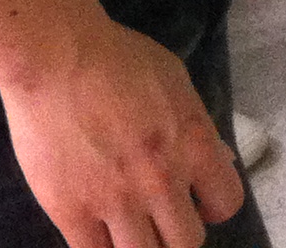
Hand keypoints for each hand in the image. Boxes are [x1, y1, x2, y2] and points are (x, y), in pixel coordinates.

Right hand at [0, 17, 243, 247]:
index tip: (198, 201)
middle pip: (187, 241)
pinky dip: (99, 246)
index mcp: (194, 143)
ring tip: (130, 229)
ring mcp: (116, 199)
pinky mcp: (70, 211)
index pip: (226, 203)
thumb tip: (222, 161)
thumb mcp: (178, 84)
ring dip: (140, 245)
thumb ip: (199, 129)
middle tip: (161, 220)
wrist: (59, 57)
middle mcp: (163, 178)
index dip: (214, 206)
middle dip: (178, 233)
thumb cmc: (121, 60)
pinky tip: (97, 232)